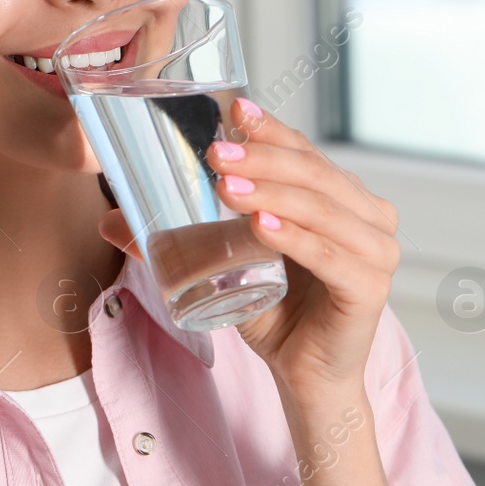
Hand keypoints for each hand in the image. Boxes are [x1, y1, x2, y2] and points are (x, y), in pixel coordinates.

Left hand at [207, 99, 404, 402]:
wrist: (306, 376)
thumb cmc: (275, 312)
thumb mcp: (227, 263)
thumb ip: (179, 237)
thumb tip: (108, 220)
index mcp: (344, 197)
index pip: (306, 152)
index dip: (271, 130)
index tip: (233, 109)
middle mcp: (369, 215)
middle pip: (314, 174)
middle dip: (261, 158)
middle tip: (213, 153)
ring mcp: (377, 251)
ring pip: (320, 208)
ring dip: (272, 192)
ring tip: (225, 184)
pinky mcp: (371, 288)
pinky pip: (330, 255)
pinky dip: (296, 238)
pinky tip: (261, 226)